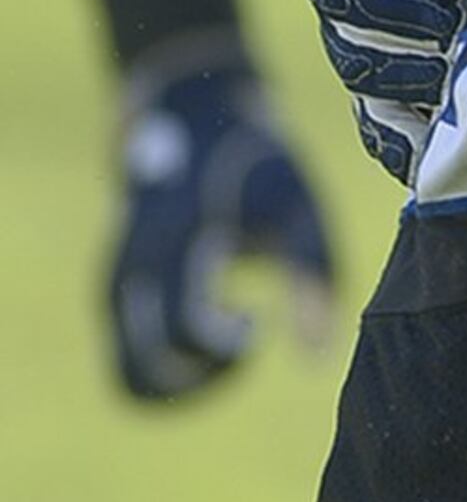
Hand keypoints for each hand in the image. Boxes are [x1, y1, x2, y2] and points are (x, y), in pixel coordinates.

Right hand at [107, 62, 335, 401]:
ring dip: (184, 380)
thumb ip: (311, 279)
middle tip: (242, 339)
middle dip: (204, 377)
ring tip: (227, 343)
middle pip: (144, 373)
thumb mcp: (297, 210)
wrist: (193, 120)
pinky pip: (128, 361)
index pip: (181, 336)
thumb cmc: (257, 169)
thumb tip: (317, 360)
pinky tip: (210, 330)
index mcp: (173, 252)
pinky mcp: (116, 295)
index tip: (253, 319)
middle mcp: (130, 276)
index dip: (224, 349)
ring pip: (130, 377)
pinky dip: (169, 368)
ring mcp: (115, 287)